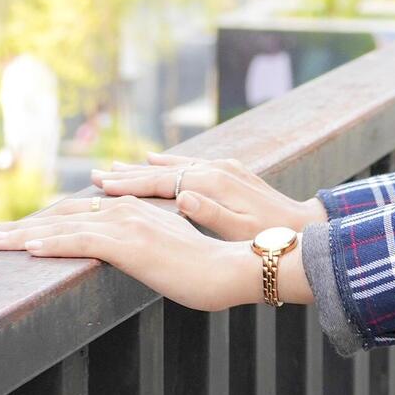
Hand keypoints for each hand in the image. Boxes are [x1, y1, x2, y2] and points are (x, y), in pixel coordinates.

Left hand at [0, 193, 270, 311]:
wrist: (230, 269)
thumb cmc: (207, 268)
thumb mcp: (170, 252)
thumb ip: (148, 245)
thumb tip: (134, 254)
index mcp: (134, 212)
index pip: (77, 214)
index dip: (43, 221)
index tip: (15, 232)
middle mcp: (125, 212)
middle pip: (60, 215)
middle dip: (19, 226)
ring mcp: (125, 226)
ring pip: (60, 225)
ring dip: (20, 234)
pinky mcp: (127, 244)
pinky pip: (80, 241)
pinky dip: (50, 243)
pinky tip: (25, 249)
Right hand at [91, 151, 321, 241]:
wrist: (299, 223)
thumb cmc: (266, 236)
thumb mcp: (240, 230)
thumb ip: (211, 213)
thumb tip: (183, 197)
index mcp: (212, 184)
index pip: (161, 182)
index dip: (130, 185)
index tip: (100, 185)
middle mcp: (213, 170)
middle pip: (162, 170)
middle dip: (128, 174)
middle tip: (94, 175)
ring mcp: (220, 168)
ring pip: (172, 165)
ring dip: (143, 167)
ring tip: (115, 168)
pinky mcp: (227, 170)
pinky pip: (188, 163)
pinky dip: (167, 162)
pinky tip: (154, 159)